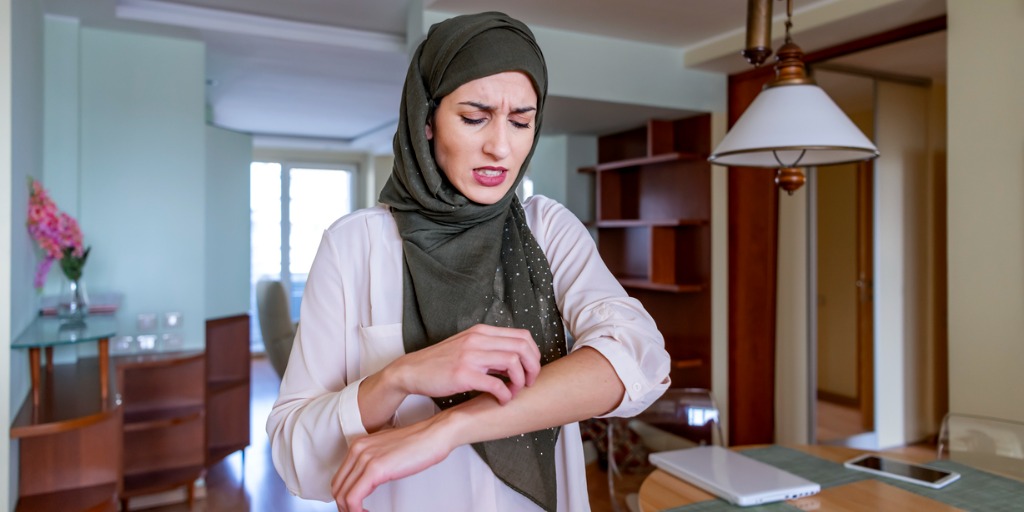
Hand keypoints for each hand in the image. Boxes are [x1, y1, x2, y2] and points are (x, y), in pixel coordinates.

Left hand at [332, 413, 457, 511]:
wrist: (435, 434)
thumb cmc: (418, 443)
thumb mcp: (387, 451)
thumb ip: (374, 462)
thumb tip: (368, 481)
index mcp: (359, 445)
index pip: (339, 478)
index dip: (344, 497)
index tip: (354, 506)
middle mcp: (358, 450)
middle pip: (337, 487)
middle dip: (344, 506)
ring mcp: (365, 458)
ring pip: (342, 495)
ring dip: (350, 510)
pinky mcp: (375, 469)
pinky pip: (353, 498)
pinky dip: (355, 511)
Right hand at [388, 324, 540, 403]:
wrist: (411, 371)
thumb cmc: (440, 363)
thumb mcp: (467, 346)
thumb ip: (490, 349)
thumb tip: (515, 361)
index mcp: (481, 332)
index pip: (522, 336)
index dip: (534, 354)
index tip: (530, 370)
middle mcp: (478, 340)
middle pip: (523, 347)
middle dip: (533, 368)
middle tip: (529, 382)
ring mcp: (470, 356)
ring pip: (513, 363)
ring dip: (520, 381)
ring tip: (514, 391)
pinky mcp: (463, 374)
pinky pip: (496, 384)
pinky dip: (505, 395)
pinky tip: (501, 400)